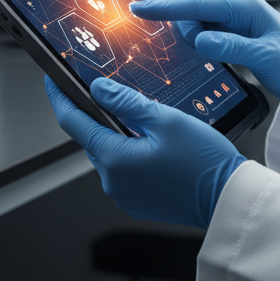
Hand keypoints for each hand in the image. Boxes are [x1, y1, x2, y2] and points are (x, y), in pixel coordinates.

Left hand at [45, 75, 244, 228]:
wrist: (227, 198)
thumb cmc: (203, 161)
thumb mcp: (165, 119)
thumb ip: (127, 102)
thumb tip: (99, 88)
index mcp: (114, 158)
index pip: (74, 122)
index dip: (60, 97)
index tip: (52, 80)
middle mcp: (113, 180)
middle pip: (93, 136)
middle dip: (97, 113)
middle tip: (110, 89)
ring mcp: (124, 194)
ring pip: (110, 152)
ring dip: (118, 133)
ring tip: (144, 116)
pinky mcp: (138, 200)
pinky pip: (124, 168)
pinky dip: (131, 151)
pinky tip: (154, 142)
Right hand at [130, 0, 279, 141]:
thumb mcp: (266, 58)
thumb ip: (232, 47)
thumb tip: (201, 40)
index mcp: (244, 5)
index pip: (196, 3)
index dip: (166, 8)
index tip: (140, 9)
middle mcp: (236, 5)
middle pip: (190, 1)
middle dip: (182, 22)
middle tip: (199, 48)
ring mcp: (233, 17)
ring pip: (195, 16)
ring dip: (192, 34)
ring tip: (218, 55)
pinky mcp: (232, 31)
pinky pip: (204, 28)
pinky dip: (199, 39)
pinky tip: (211, 54)